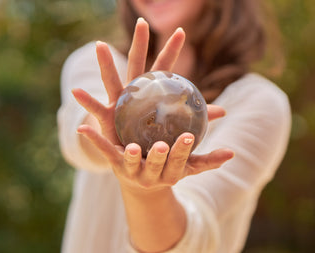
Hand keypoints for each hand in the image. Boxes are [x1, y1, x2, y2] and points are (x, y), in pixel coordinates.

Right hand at [72, 17, 185, 145]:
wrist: (135, 157)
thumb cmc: (156, 138)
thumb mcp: (178, 128)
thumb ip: (197, 118)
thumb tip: (222, 112)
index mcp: (151, 93)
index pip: (164, 67)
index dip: (172, 50)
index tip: (181, 31)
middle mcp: (133, 93)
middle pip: (137, 63)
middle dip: (140, 43)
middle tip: (143, 21)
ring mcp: (118, 102)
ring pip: (112, 79)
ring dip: (106, 62)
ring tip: (99, 45)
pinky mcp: (106, 117)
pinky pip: (95, 108)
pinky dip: (86, 100)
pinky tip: (76, 91)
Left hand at [77, 126, 233, 192]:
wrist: (141, 186)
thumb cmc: (168, 171)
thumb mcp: (187, 167)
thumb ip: (208, 160)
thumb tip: (232, 154)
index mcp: (169, 174)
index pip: (178, 162)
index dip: (182, 151)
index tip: (188, 137)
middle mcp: (150, 175)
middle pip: (155, 167)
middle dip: (159, 157)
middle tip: (162, 145)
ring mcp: (130, 170)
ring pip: (130, 163)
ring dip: (130, 156)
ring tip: (131, 147)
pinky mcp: (114, 163)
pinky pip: (104, 150)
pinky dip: (94, 140)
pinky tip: (83, 127)